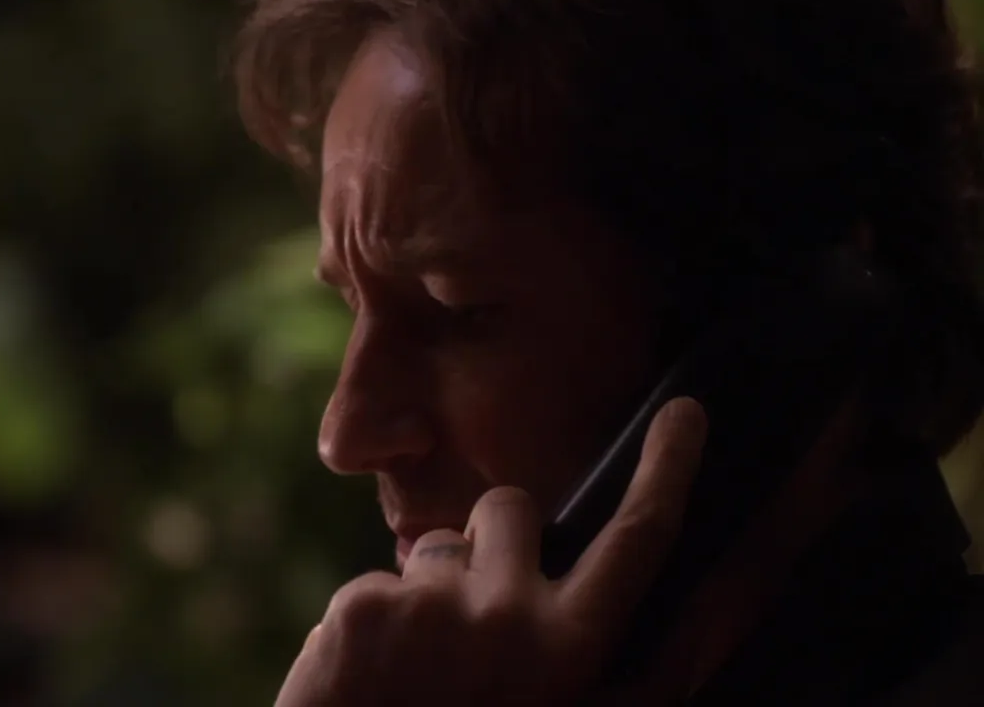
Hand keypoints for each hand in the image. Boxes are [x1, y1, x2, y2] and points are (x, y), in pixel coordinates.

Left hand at [275, 397, 707, 706]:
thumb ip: (647, 668)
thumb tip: (724, 603)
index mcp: (573, 649)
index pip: (637, 538)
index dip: (668, 469)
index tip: (685, 412)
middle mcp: (511, 620)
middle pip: (511, 506)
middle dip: (495, 532)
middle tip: (474, 619)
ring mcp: (432, 608)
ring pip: (436, 545)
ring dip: (432, 589)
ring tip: (417, 668)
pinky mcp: (364, 605)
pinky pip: (379, 580)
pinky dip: (375, 620)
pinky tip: (370, 676)